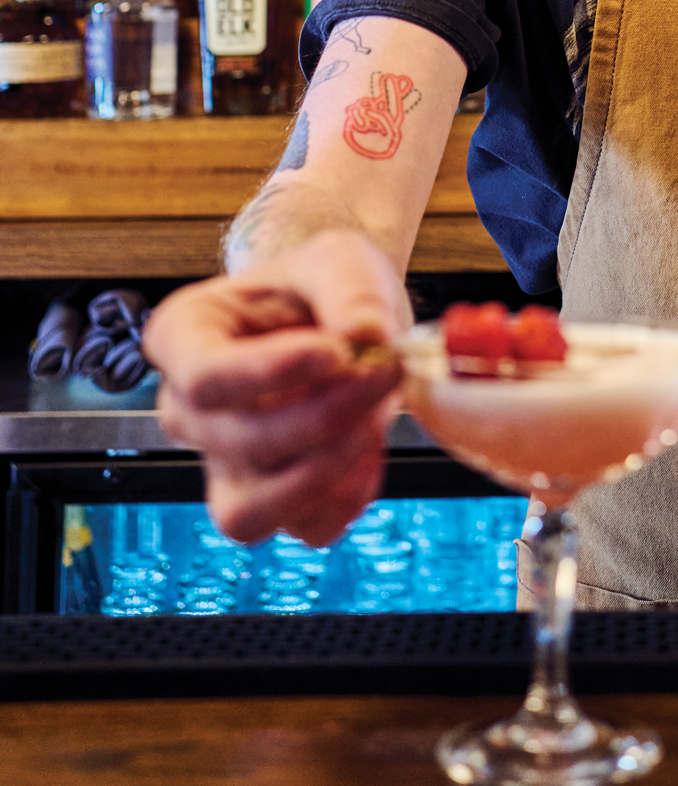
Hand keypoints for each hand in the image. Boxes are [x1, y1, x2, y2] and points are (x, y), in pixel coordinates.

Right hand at [143, 230, 410, 547]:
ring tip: (377, 416)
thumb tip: (367, 338)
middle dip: (326, 414)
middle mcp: (189, 410)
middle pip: (238, 441)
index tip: (336, 352)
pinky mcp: (271, 503)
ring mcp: (223, 465)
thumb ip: (351, 288)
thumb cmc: (324, 284)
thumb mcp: (339, 258)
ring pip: (252, 510)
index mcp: (183, 337)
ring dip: (329, 469)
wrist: (345, 321)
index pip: (205, 376)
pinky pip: (305, 527)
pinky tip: (374, 445)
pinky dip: (350, 494)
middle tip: (388, 369)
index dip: (271, 373)